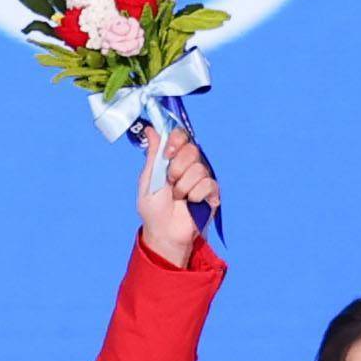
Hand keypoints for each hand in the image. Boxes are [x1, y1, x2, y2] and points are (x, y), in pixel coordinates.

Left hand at [137, 126, 219, 263]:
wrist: (164, 232)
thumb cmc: (153, 208)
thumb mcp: (148, 179)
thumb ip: (153, 154)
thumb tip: (150, 129)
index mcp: (173, 159)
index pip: (181, 136)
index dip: (176, 141)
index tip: (168, 154)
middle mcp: (189, 165)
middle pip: (192, 150)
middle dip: (177, 167)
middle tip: (170, 181)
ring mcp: (201, 178)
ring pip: (199, 169)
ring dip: (184, 186)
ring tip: (178, 197)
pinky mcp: (212, 193)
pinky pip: (208, 184)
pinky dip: (196, 195)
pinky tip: (191, 203)